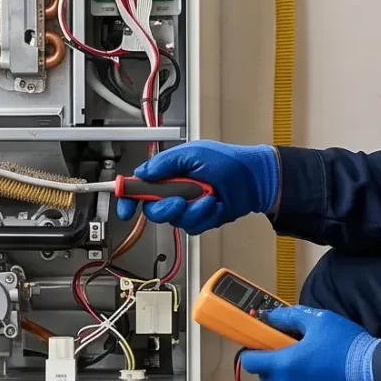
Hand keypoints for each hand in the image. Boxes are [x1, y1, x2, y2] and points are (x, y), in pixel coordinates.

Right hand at [122, 141, 277, 232]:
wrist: (255, 180)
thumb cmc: (229, 161)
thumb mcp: (194, 153)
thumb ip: (165, 163)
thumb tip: (143, 172)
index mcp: (169, 173)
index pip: (140, 186)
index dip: (129, 198)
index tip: (126, 208)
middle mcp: (175, 190)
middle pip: (153, 209)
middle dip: (165, 208)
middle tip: (178, 201)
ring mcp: (188, 206)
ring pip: (174, 221)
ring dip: (193, 211)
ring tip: (208, 198)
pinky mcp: (200, 219)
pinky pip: (193, 227)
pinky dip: (206, 217)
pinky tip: (215, 205)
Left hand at [240, 305, 379, 380]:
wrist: (376, 375)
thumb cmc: (346, 345)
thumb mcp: (318, 320)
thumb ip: (287, 317)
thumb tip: (268, 316)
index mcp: (283, 365)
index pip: (249, 361)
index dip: (253, 350)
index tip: (263, 343)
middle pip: (267, 376)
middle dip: (275, 364)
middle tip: (295, 351)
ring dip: (293, 378)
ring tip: (317, 366)